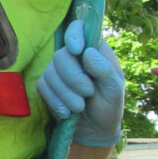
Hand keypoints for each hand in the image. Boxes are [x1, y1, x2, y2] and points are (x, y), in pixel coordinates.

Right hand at [37, 22, 124, 146]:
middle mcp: (74, 57)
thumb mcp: (115, 90)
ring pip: (50, 72)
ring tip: (79, 107)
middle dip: (73, 78)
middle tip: (87, 93)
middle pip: (61, 55)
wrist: (95, 130)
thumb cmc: (109, 106)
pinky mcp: (48, 85)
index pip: (80, 28)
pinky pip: (42, 86)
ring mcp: (59, 70)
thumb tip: (87, 52)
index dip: (74, 34)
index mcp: (94, 51)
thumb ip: (105, 71)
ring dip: (65, 94)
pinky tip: (67, 112)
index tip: (77, 50)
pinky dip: (55, 102)